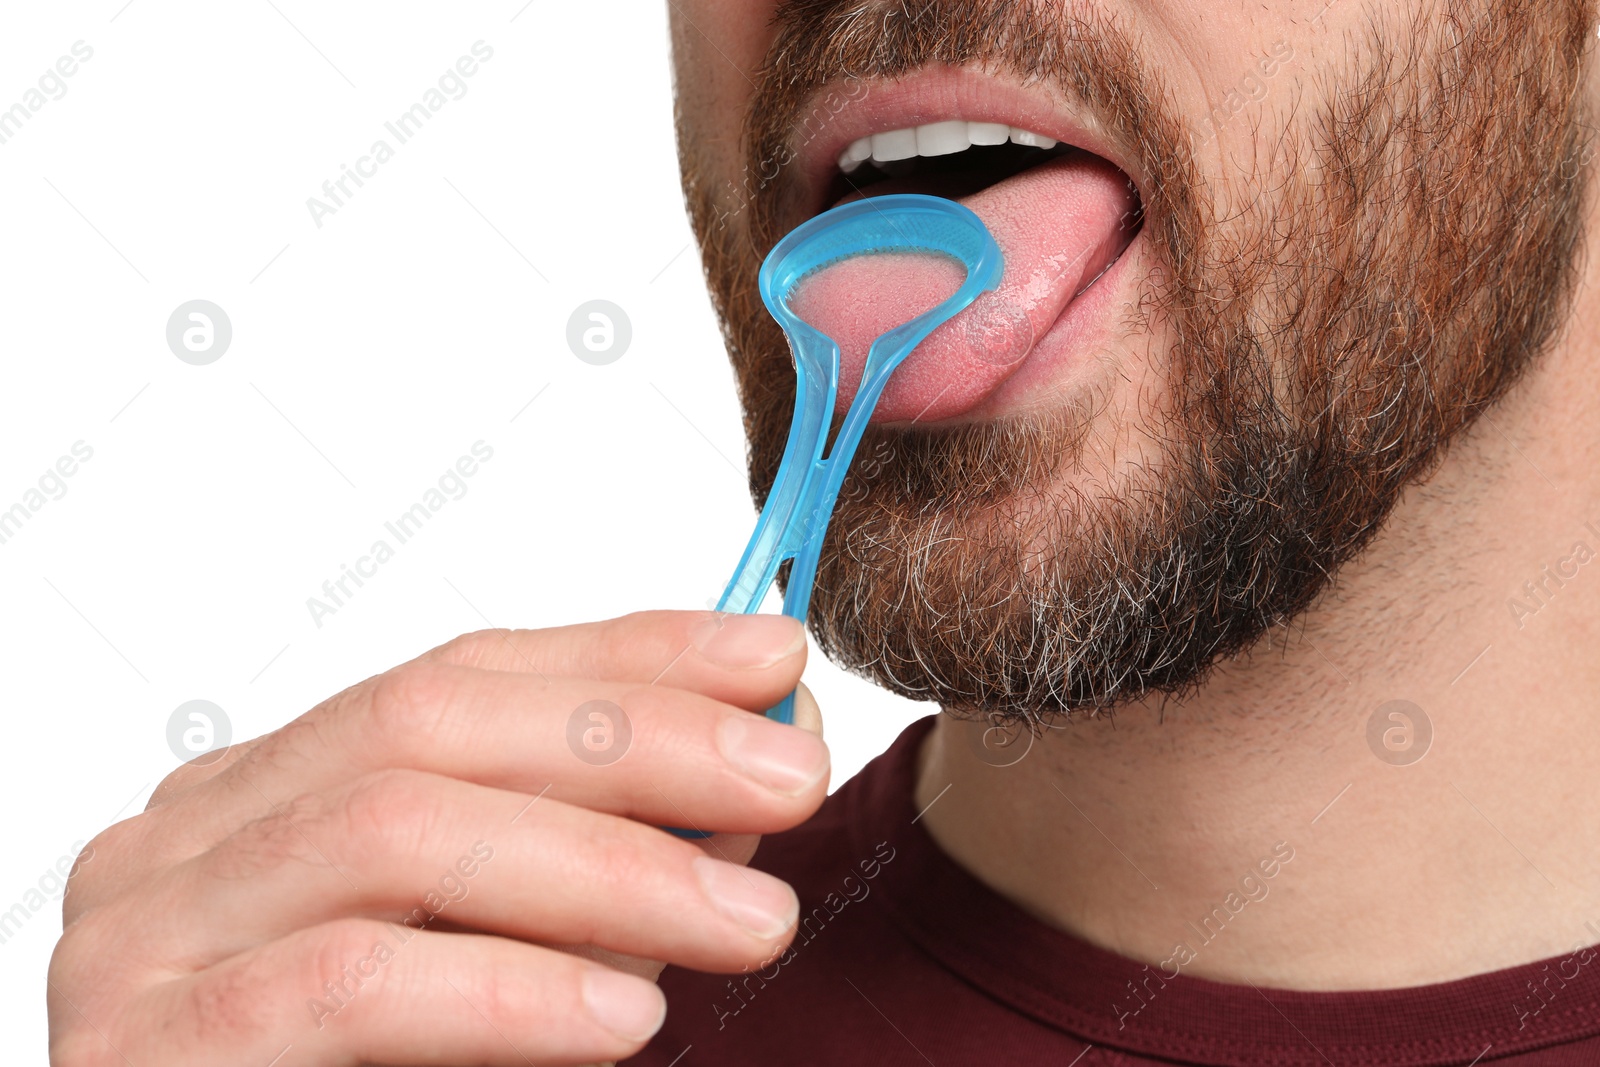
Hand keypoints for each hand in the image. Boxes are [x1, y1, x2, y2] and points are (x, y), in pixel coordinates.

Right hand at [48, 611, 827, 1065]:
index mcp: (268, 793)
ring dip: (607, 867)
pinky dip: (508, 992)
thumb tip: (748, 762)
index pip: (460, 675)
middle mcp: (191, 837)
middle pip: (429, 722)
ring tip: (751, 922)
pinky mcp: (143, 1048)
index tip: (771, 657)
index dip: (626, 654)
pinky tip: (623, 1015)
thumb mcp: (497, 945)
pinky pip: (349, 983)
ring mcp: (145, 934)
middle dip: (637, 737)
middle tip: (792, 772)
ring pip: (399, 831)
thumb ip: (585, 853)